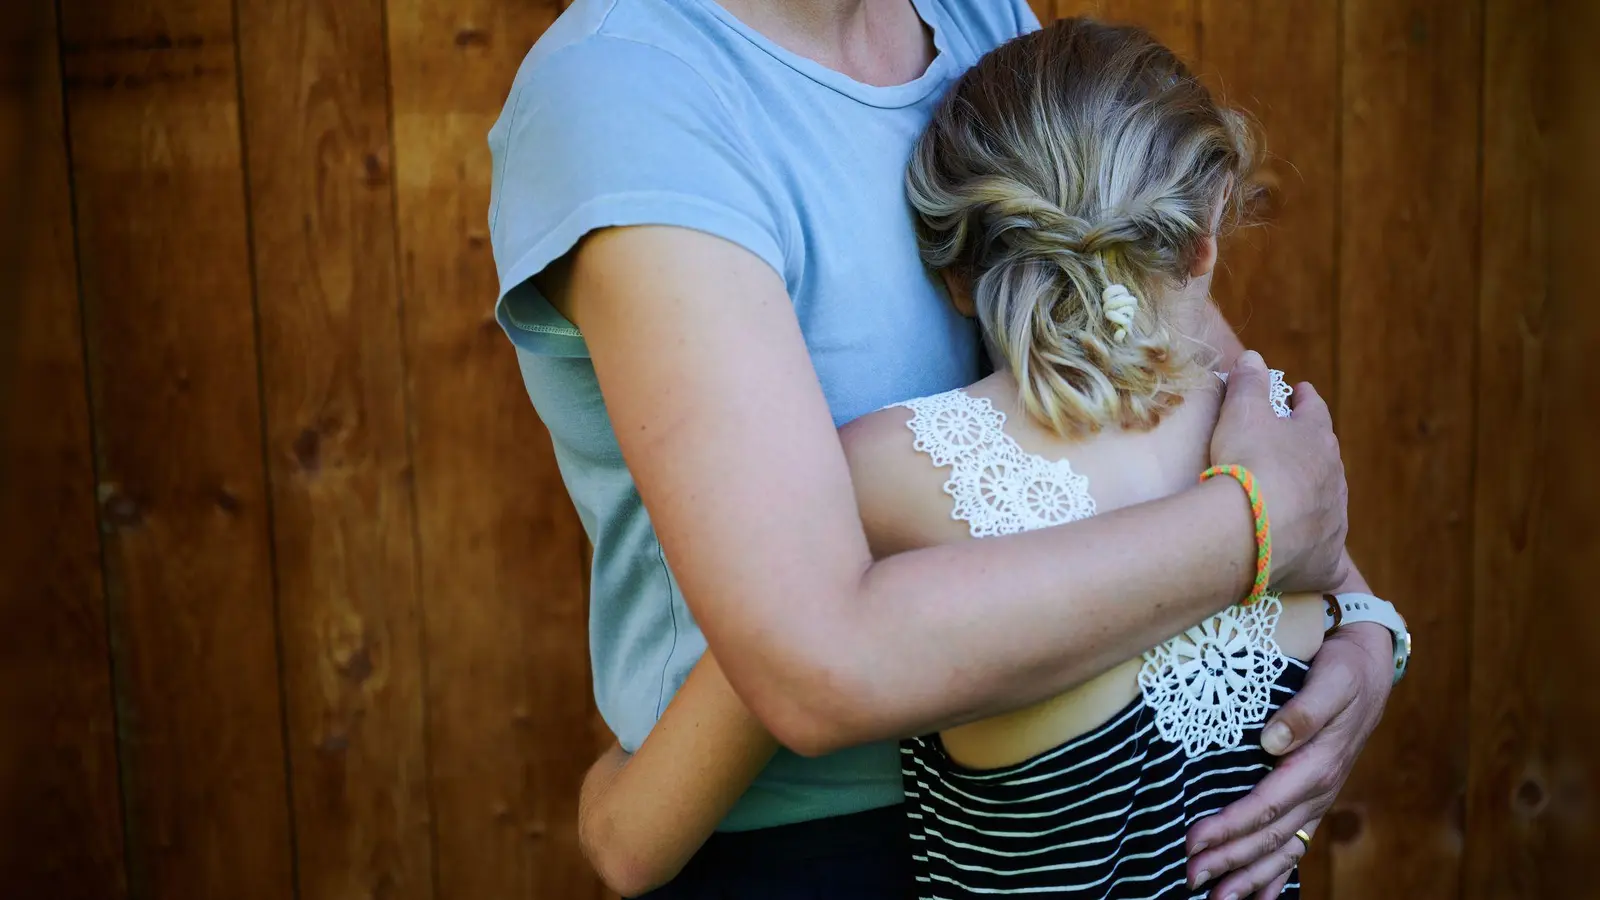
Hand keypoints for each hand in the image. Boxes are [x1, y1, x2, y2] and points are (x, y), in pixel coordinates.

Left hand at [1184, 623, 1393, 898]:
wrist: (1371, 668)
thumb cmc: (1345, 669)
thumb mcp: (1330, 679)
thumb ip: (1304, 710)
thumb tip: (1272, 740)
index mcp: (1317, 765)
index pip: (1265, 805)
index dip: (1229, 827)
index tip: (1194, 840)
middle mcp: (1318, 790)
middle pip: (1269, 836)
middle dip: (1229, 860)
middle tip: (1190, 878)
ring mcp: (1318, 798)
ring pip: (1282, 848)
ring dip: (1249, 876)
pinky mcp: (1313, 797)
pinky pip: (1296, 844)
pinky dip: (1276, 872)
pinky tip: (1257, 895)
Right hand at [1210, 351, 1347, 592]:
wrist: (1252, 527)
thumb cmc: (1248, 461)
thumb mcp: (1242, 411)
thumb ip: (1248, 383)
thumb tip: (1253, 357)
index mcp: (1317, 440)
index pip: (1315, 412)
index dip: (1306, 401)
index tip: (1302, 392)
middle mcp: (1334, 479)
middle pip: (1327, 461)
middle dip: (1313, 454)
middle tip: (1298, 449)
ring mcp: (1333, 522)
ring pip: (1330, 507)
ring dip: (1316, 501)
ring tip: (1299, 502)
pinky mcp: (1325, 561)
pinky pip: (1330, 562)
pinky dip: (1324, 559)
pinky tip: (1321, 564)